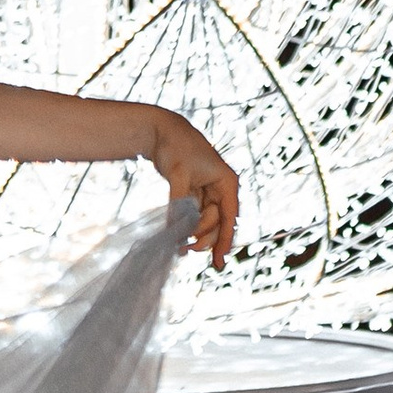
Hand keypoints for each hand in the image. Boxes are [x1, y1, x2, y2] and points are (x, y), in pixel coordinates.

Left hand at [146, 112, 238, 267]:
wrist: (162, 130)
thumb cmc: (176, 147)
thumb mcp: (178, 176)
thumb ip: (178, 204)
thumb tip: (175, 231)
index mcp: (227, 182)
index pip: (230, 217)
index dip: (225, 241)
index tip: (219, 261)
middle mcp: (222, 189)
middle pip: (218, 223)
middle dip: (203, 238)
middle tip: (184, 251)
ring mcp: (209, 192)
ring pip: (206, 222)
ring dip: (195, 234)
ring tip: (179, 249)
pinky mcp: (196, 193)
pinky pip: (195, 215)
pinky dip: (187, 226)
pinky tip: (179, 239)